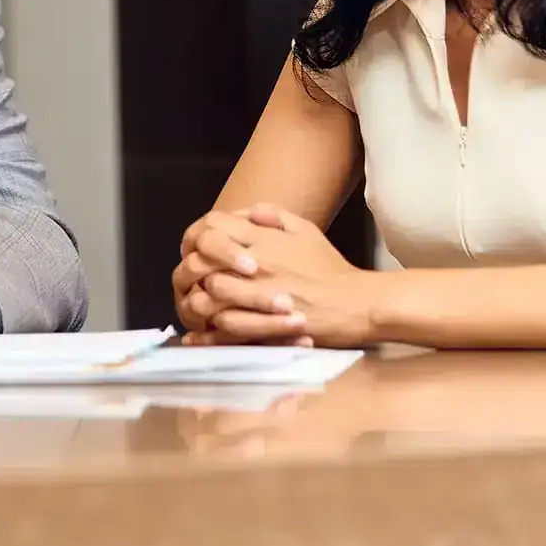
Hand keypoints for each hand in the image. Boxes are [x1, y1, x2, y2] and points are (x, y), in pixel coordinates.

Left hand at [182, 203, 377, 347]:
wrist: (355, 304)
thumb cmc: (329, 268)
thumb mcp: (305, 229)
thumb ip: (274, 215)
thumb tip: (248, 210)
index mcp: (264, 240)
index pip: (216, 228)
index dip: (201, 236)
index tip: (199, 248)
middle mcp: (258, 265)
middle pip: (206, 261)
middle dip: (193, 270)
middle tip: (191, 279)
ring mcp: (260, 296)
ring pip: (212, 295)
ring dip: (199, 300)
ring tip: (195, 304)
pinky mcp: (266, 324)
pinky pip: (228, 328)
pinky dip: (210, 333)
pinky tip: (200, 335)